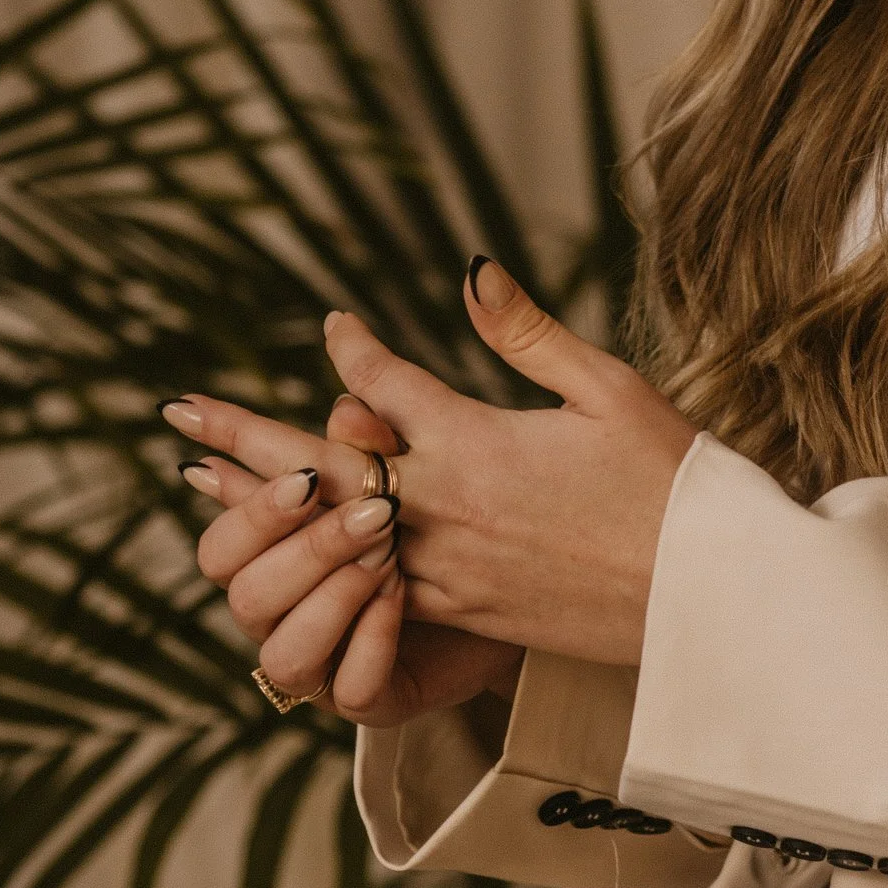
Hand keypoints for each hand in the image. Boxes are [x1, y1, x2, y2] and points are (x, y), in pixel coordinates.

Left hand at [169, 257, 695, 684]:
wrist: (710, 602)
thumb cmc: (677, 486)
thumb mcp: (610, 391)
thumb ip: (527, 335)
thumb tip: (469, 269)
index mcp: (478, 444)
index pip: (386, 385)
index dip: (353, 350)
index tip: (332, 325)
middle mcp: (446, 510)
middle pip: (324, 462)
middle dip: (247, 431)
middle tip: (177, 409)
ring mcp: (449, 572)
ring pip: (333, 531)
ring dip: (265, 502)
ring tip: (203, 480)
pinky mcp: (466, 618)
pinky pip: (375, 587)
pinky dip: (326, 561)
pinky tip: (295, 555)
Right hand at [179, 413, 520, 728]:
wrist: (516, 589)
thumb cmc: (446, 525)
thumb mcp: (413, 476)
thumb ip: (374, 450)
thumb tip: (346, 410)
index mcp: (270, 560)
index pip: (220, 543)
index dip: (239, 505)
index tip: (301, 473)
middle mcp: (280, 618)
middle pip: (241, 593)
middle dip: (305, 547)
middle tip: (373, 511)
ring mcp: (321, 666)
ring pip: (283, 652)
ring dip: (335, 596)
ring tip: (389, 557)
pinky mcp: (371, 702)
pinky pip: (351, 688)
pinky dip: (373, 639)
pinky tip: (402, 600)